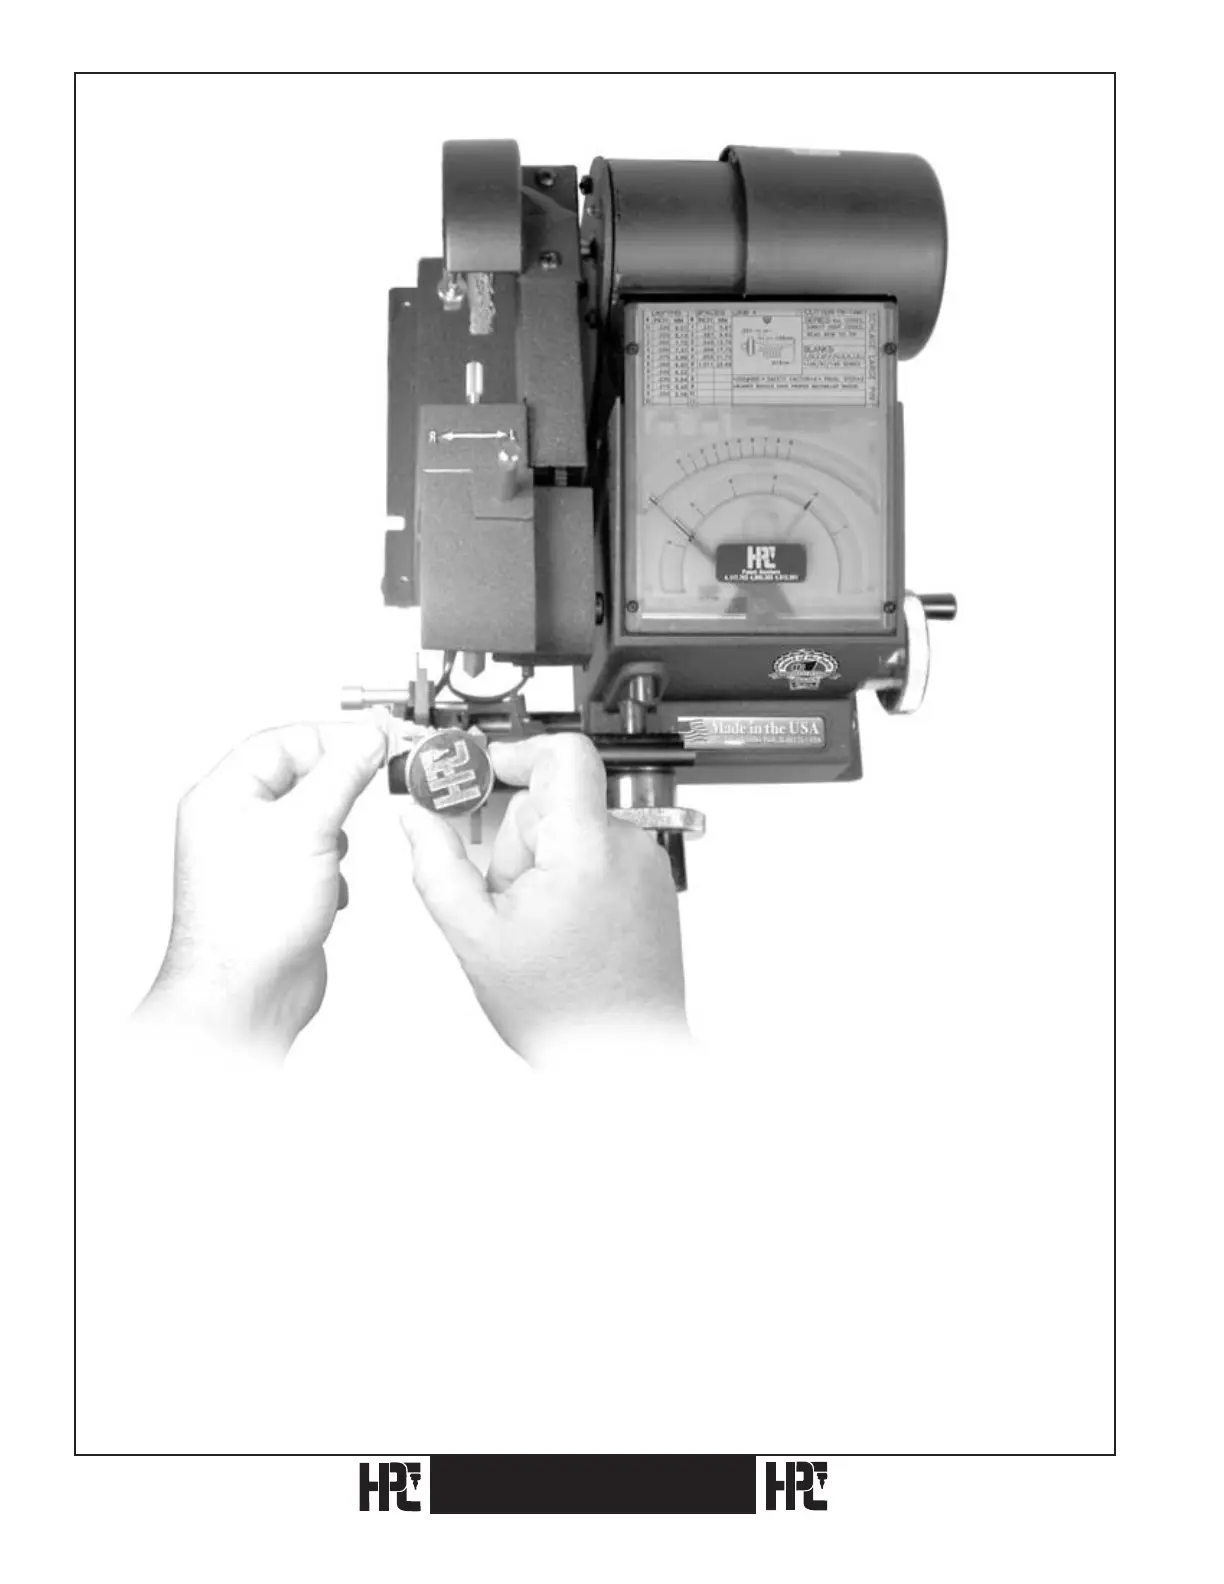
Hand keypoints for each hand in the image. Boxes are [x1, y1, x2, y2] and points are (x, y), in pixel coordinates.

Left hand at [137, 720, 387, 1053]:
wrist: (245, 994)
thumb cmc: (250, 922)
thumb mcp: (307, 828)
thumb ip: (341, 776)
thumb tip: (365, 740)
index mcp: (222, 795)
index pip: (281, 741)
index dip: (330, 739)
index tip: (373, 743)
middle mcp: (231, 822)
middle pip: (296, 777)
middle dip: (334, 790)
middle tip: (367, 788)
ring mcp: (253, 857)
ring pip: (309, 818)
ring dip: (334, 833)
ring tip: (334, 854)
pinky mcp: (274, 887)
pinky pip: (313, 857)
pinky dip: (331, 868)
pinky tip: (329, 888)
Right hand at [401, 732, 687, 1062]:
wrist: (624, 1053)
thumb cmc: (565, 1010)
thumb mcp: (476, 937)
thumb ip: (437, 865)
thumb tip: (417, 818)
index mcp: (586, 849)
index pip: (563, 752)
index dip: (516, 751)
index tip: (485, 771)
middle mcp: (626, 847)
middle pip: (553, 799)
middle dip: (516, 837)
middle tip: (505, 895)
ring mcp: (644, 866)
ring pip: (571, 829)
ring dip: (541, 862)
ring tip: (537, 922)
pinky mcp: (651, 885)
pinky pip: (596, 855)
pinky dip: (569, 877)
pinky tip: (562, 926)